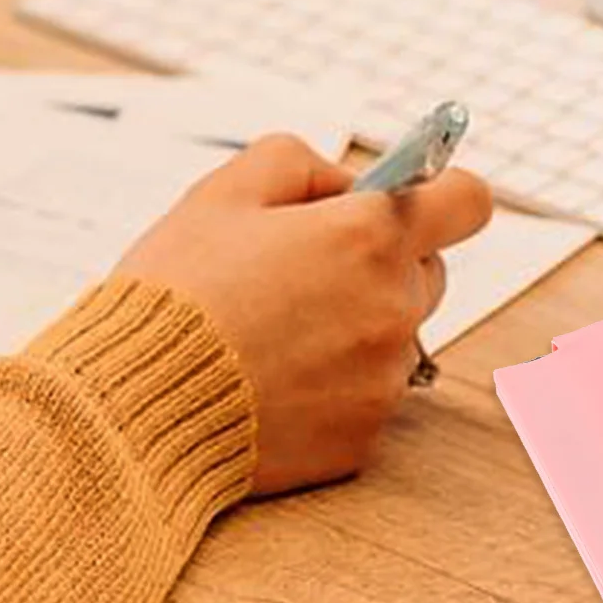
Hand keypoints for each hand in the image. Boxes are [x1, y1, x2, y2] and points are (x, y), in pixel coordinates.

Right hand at [115, 134, 492, 493]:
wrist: (135, 406)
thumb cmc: (176, 294)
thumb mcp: (223, 191)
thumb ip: (300, 163)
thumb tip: (345, 184)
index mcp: (369, 236)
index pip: (467, 201)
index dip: (440, 196)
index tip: (408, 203)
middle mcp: (394, 309)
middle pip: (429, 273)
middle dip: (382, 264)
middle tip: (305, 272)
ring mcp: (383, 379)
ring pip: (395, 340)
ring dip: (355, 331)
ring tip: (272, 335)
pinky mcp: (363, 439)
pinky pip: (366, 399)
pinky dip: (332, 390)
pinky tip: (270, 383)